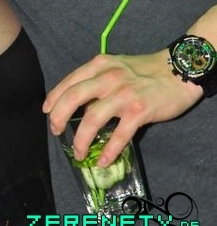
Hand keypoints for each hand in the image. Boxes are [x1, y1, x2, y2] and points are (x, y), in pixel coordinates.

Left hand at [42, 50, 202, 166]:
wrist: (177, 71)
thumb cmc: (145, 70)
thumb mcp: (116, 67)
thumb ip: (98, 81)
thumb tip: (82, 106)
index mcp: (100, 65)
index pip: (70, 81)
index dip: (54, 98)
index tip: (47, 111)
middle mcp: (108, 77)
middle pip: (73, 97)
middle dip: (58, 117)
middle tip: (56, 131)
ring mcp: (124, 94)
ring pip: (92, 118)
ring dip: (80, 139)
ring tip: (78, 153)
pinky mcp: (139, 111)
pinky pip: (119, 134)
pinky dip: (109, 151)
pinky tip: (103, 161)